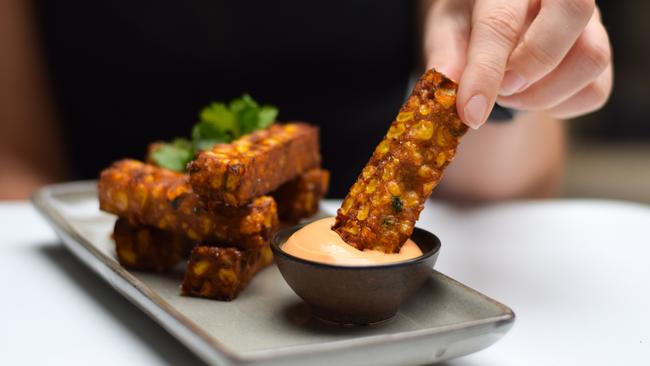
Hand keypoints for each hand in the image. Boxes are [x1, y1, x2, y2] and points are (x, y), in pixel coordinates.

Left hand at [424, 0, 611, 128]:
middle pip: (572, 12)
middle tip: (501, 89)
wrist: (493, 27)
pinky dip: (558, 107)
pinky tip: (530, 96)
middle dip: (532, 64)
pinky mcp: (600, 55)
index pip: (501, 21)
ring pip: (590, 58)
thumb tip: (446, 86)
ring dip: (542, 94)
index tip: (471, 112)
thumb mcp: (446, 32)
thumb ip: (445, 57)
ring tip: (508, 93)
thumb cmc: (467, 24)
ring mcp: (589, 23)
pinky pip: (594, 91)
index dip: (486, 71)